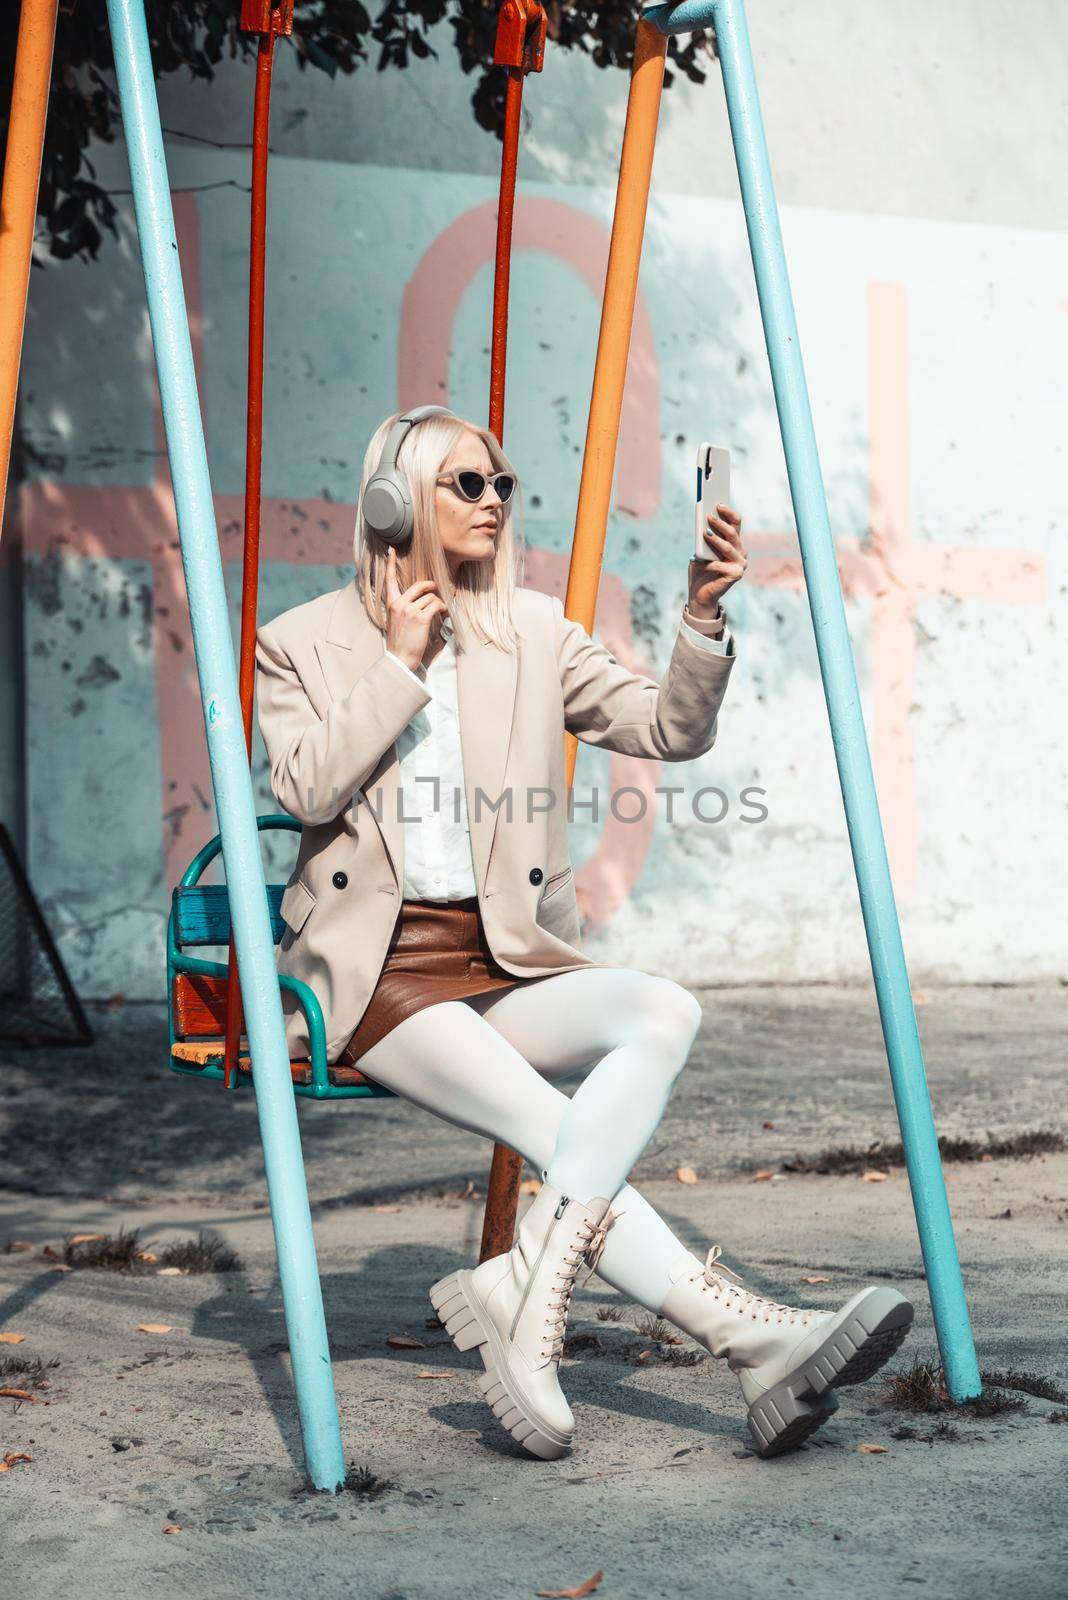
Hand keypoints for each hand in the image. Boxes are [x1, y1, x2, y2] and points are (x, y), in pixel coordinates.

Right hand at [384, 547, 448, 671]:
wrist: (400, 660)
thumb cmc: (401, 643)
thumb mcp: (397, 622)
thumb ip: (406, 609)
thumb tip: (426, 600)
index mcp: (391, 604)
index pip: (389, 580)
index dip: (390, 564)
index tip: (391, 550)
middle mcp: (399, 604)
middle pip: (420, 585)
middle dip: (432, 587)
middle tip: (439, 592)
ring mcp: (409, 610)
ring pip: (432, 597)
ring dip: (440, 604)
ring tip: (441, 613)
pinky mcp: (421, 617)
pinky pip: (437, 605)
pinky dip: (443, 609)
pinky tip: (443, 615)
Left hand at [689, 502, 746, 616]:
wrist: (700, 594)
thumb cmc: (700, 571)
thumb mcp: (701, 551)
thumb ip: (704, 539)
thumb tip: (704, 525)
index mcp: (734, 543)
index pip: (736, 523)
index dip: (728, 512)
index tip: (718, 504)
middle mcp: (740, 552)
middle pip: (733, 533)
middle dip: (720, 523)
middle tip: (709, 516)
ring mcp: (740, 563)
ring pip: (728, 547)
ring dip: (716, 539)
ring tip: (705, 533)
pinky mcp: (736, 574)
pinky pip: (721, 565)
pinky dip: (709, 564)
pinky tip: (702, 562)